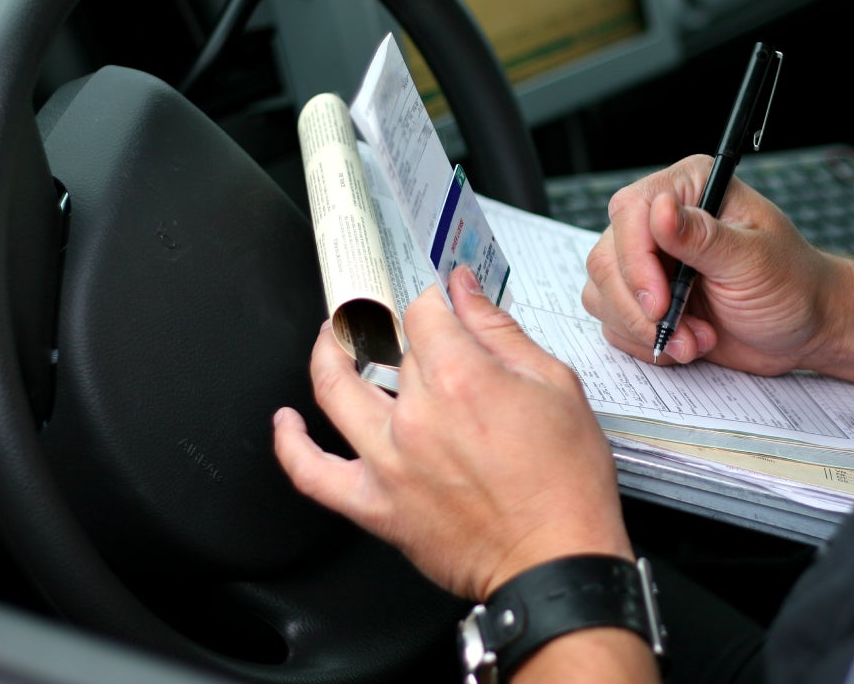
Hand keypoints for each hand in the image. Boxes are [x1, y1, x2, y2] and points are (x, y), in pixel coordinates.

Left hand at [273, 267, 631, 601]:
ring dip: (326, 354)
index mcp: (461, 379)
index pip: (423, 312)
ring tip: (331, 340)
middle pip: (391, 350)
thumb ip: (501, 333)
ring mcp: (388, 461)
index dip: (432, 299)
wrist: (558, 560)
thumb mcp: (555, 387)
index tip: (440, 302)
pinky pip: (311, 474)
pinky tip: (288, 423)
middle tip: (411, 330)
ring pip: (334, 390)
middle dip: (403, 331)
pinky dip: (291, 444)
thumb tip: (466, 291)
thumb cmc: (565, 484)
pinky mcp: (376, 506)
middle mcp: (416, 416)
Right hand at [582, 154, 847, 376]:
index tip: (660, 303)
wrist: (803, 328)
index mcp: (691, 189)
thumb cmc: (792, 286)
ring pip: (603, 293)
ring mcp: (649, 260)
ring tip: (695, 339)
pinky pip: (614, 321)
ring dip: (645, 329)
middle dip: (640, 307)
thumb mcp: (754, 261)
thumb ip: (703, 238)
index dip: (636, 262)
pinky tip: (688, 343)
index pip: (631, 212)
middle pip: (607, 258)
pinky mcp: (644, 297)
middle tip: (681, 331)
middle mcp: (662, 220)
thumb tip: (659, 211)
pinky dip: (646, 342)